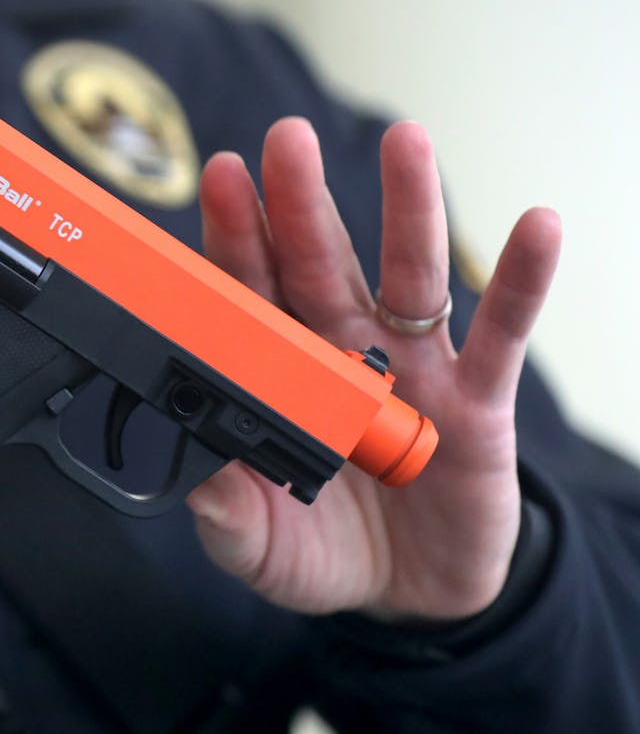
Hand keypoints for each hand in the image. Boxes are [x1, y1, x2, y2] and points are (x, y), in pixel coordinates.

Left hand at [187, 118, 560, 620]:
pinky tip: (537, 226)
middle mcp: (343, 352)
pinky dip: (521, 280)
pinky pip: (501, 332)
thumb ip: (226, 512)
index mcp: (281, 375)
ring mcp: (411, 369)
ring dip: (409, 209)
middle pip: (319, 264)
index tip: (222, 179)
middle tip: (286, 138)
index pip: (251, 295)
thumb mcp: (260, 546)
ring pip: (408, 277)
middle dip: (302, 202)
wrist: (407, 595)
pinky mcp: (476, 401)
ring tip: (408, 140)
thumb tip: (195, 479)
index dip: (236, 239)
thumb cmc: (323, 549)